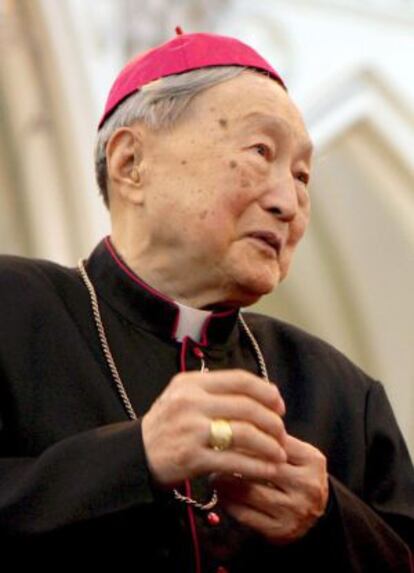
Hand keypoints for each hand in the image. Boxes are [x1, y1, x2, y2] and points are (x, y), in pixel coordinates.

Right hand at [141, 369, 286, 486]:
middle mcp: (190, 402)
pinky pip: (234, 461)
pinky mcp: (192, 458)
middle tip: (282, 433)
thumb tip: (259, 393)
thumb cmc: (166, 425)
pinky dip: (257, 466)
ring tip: (279, 454)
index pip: (239, 380)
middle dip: (272, 421)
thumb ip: (214, 391)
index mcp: (191, 383)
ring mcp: (191, 430)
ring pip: (244, 432)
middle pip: (246, 406)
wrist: (135, 455)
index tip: (279, 405)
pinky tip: (268, 470)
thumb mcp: (183, 396)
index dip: (266, 391)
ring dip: (269, 444)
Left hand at [214, 434, 328, 543]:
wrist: (318, 515)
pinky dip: (228, 501)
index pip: (274, 443)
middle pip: (262, 467)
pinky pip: (245, 514)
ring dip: (225, 481)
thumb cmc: (297, 474)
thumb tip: (235, 423)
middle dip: (234, 459)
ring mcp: (294, 511)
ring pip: (249, 491)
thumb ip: (274, 439)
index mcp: (312, 461)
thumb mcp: (297, 453)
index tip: (227, 433)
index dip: (247, 437)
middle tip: (214, 453)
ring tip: (214, 473)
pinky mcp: (279, 530)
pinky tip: (220, 493)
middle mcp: (306, 486)